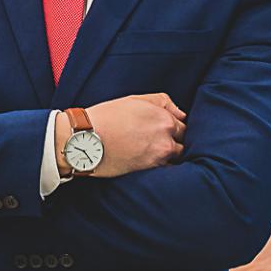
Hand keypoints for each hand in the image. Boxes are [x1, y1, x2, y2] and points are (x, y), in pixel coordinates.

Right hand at [58, 94, 185, 177]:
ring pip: (177, 158)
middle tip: (163, 143)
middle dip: (177, 143)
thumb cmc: (107, 116)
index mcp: (165, 119)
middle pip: (184, 143)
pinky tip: (152, 163)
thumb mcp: (136, 100)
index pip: (184, 127)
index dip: (177, 129)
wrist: (85, 139)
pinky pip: (166, 171)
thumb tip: (182, 113)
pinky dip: (162, 167)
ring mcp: (158, 157)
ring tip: (157, 154)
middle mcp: (166, 138)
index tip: (169, 132)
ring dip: (171, 156)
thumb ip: (163, 102)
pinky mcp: (149, 171)